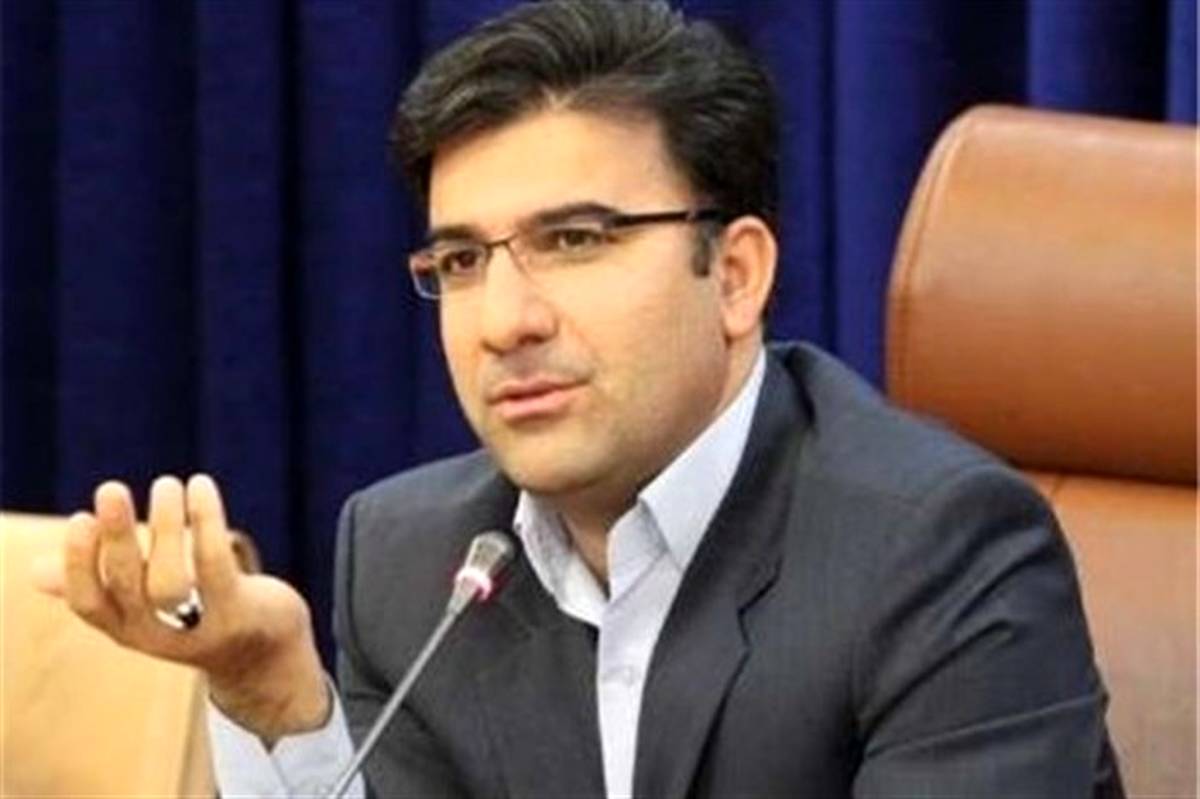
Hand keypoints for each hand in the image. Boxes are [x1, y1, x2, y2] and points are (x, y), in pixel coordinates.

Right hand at [33, 473, 329, 743]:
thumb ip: (99, 585)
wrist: (268, 659)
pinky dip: (207, 522)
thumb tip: (36, 573)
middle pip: (128, 587)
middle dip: (117, 537)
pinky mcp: (239, 614)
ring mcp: (200, 629)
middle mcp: (158, 635)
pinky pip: (218, 565)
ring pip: (172, 580)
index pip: (89, 604)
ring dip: (165, 527)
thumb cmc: (197, 618)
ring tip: (166, 483)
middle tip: (110, 488)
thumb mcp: (147, 606)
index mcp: (127, 629)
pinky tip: (201, 486)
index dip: (80, 564)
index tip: (81, 518)